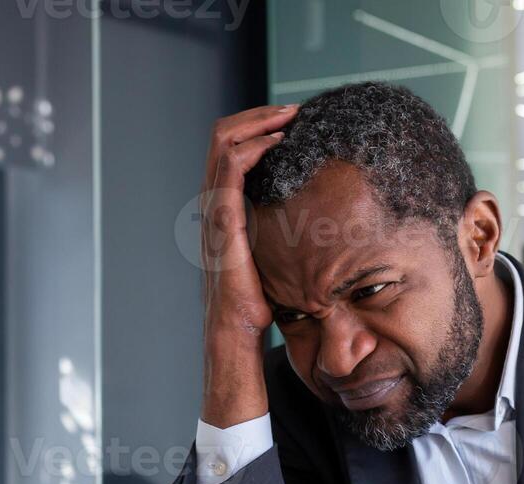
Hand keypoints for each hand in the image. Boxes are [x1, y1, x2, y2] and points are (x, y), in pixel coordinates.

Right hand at [198, 103, 296, 427]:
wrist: (237, 333)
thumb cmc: (254, 305)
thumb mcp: (268, 260)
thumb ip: (276, 236)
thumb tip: (310, 225)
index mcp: (222, 209)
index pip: (227, 151)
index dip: (255, 128)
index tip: (289, 122)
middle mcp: (213, 205)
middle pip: (222, 137)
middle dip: (258, 115)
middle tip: (292, 110)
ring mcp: (215, 211)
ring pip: (223, 144)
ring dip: (257, 122)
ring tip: (288, 116)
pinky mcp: (224, 222)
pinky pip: (231, 170)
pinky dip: (253, 147)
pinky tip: (278, 142)